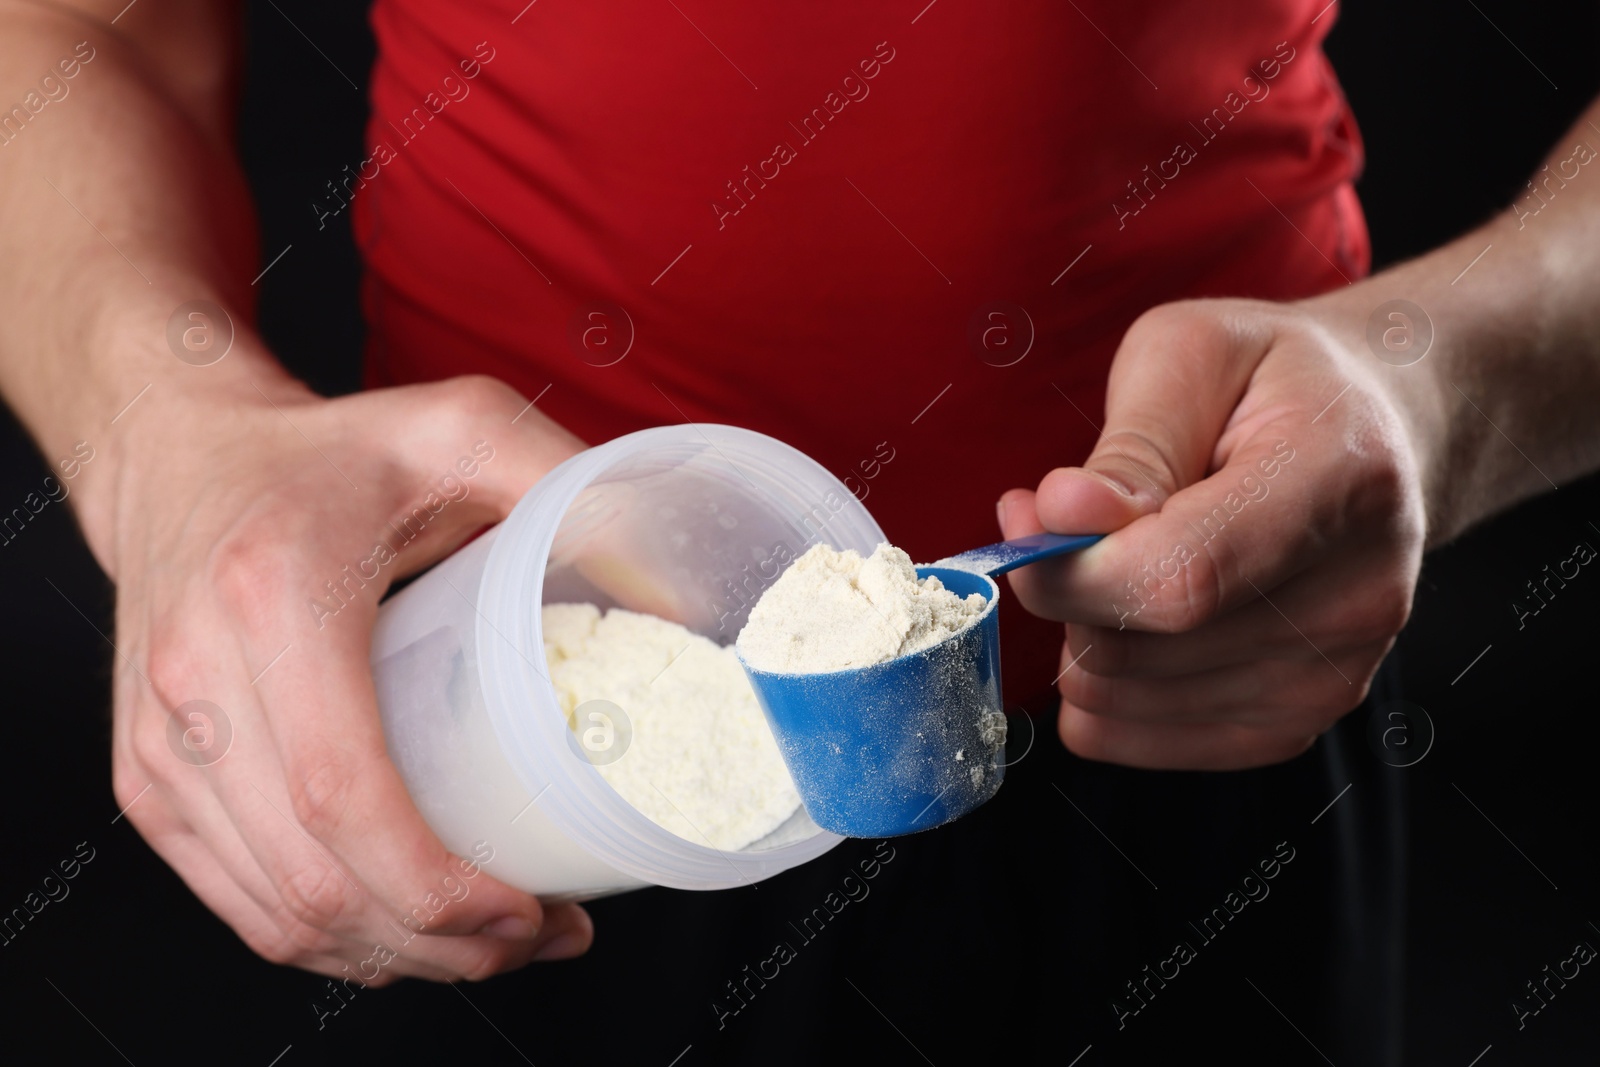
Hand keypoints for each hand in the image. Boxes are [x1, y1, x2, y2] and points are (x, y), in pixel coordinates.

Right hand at [107, 370, 592, 981]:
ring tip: (496, 943)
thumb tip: (679, 583)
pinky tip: (408, 935)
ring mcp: (162, 746)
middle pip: (317, 881)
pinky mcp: (151, 781)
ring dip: (399, 957)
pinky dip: (333, 943)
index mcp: (271, 599)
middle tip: (542, 934)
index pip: (341, 793)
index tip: (531, 910)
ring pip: (280, 914)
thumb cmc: (323, 452)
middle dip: (445, 944)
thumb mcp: (457, 429)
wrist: (176, 455)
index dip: (439, 886)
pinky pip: (241, 904)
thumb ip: (568, 482)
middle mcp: (196, 684)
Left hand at [998, 298, 1428, 769]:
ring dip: (1082, 635)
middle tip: (1063, 524)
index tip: (1026, 517)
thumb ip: (1129, 446)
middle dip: (1064, 590)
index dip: (1073, 568)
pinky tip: (1130, 620)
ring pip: (1122, 703)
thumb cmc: (1274, 381)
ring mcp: (1333, 675)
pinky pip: (1136, 740)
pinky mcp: (1296, 723)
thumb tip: (1062, 516)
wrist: (1382, 432)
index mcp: (1339, 482)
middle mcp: (1355, 597)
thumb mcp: (1192, 353)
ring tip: (1119, 560)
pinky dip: (1101, 688)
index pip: (1179, 580)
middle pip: (1141, 651)